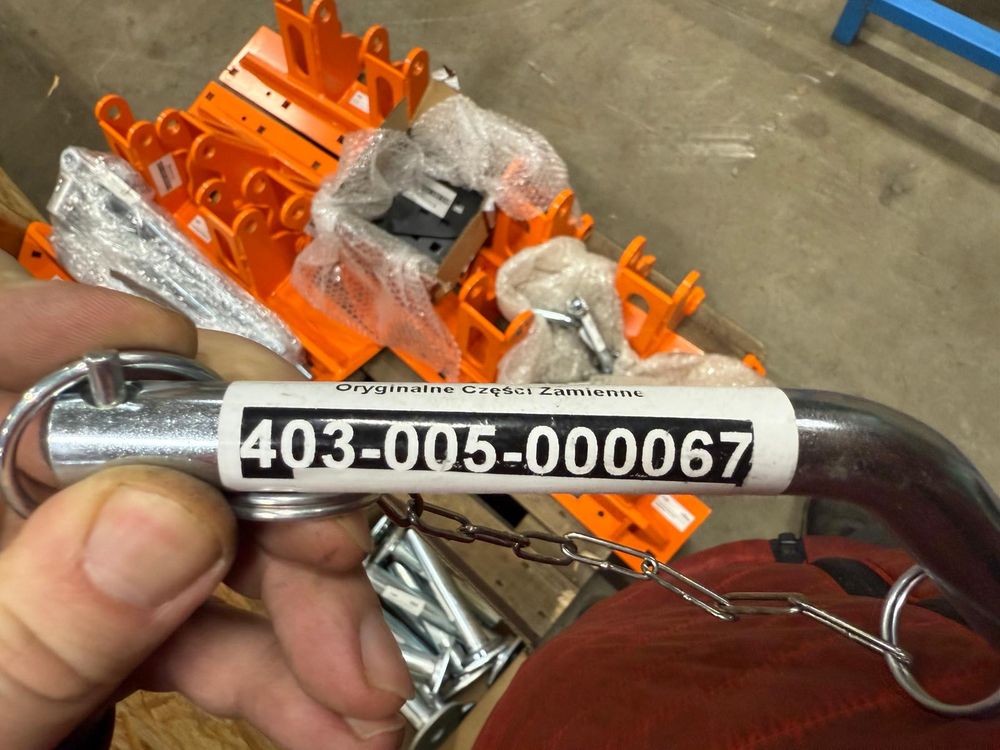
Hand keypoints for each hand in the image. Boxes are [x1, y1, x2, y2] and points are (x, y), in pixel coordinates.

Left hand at [0, 254, 411, 748]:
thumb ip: (37, 623)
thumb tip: (177, 513)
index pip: (16, 339)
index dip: (129, 344)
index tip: (250, 415)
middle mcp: (3, 481)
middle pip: (162, 435)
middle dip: (280, 518)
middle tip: (353, 599)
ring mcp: (64, 544)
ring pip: (209, 529)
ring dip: (307, 615)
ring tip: (370, 705)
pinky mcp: (108, 607)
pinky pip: (203, 609)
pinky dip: (277, 662)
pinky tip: (333, 720)